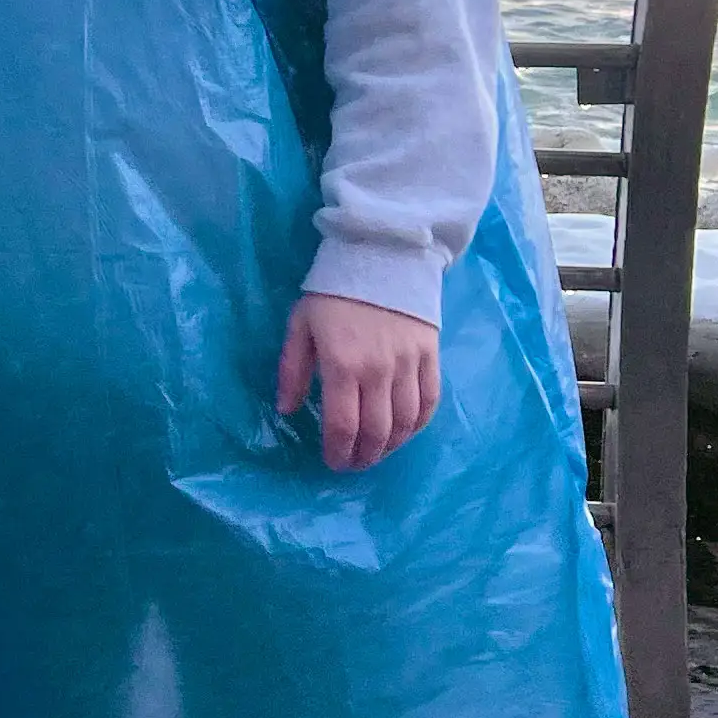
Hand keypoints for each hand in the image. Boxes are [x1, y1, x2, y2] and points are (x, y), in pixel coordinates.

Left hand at [276, 293, 439, 470]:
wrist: (381, 253)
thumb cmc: (334, 291)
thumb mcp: (300, 325)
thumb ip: (292, 370)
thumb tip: (286, 410)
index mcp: (342, 365)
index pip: (342, 426)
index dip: (338, 452)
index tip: (333, 462)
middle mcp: (378, 371)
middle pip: (376, 432)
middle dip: (364, 456)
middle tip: (355, 464)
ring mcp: (409, 365)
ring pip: (405, 423)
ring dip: (391, 446)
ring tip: (377, 452)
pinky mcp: (431, 356)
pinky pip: (429, 401)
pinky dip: (419, 424)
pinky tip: (406, 431)